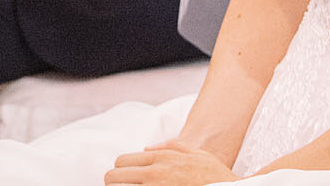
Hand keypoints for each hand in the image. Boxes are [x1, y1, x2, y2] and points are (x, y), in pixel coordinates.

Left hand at [105, 143, 238, 183]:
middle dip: (114, 183)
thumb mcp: (196, 153)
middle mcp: (155, 174)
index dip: (119, 172)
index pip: (122, 162)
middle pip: (114, 177)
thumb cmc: (215, 176)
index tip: (122, 179)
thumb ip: (170, 146)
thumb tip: (147, 148)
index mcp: (161, 159)